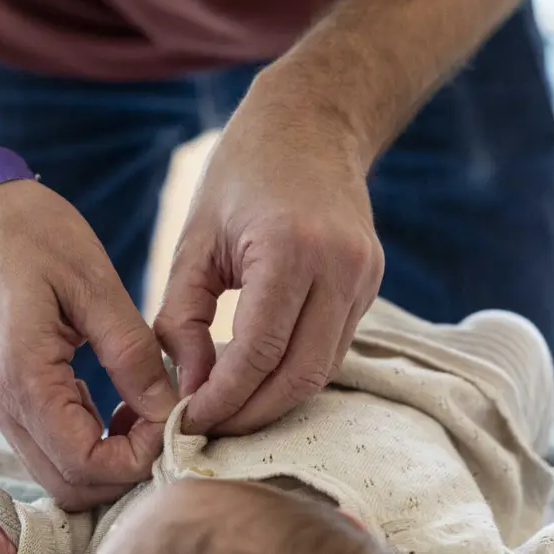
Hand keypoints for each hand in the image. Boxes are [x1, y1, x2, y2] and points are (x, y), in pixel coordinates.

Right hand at [0, 180, 178, 508]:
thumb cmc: (32, 235)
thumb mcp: (94, 283)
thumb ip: (132, 354)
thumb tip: (169, 410)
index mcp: (24, 379)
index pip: (86, 465)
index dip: (138, 459)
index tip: (173, 419)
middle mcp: (3, 406)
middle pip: (72, 486)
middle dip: (127, 471)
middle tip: (164, 423)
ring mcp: (0, 407)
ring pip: (59, 474)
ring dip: (110, 459)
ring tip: (146, 411)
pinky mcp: (6, 399)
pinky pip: (50, 447)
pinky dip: (91, 442)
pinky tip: (120, 404)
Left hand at [154, 77, 383, 435]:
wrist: (313, 123)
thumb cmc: (241, 174)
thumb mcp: (193, 241)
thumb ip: (182, 319)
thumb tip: (188, 388)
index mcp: (291, 248)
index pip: (260, 352)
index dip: (224, 398)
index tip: (189, 420)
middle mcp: (339, 267)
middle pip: (300, 376)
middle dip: (252, 415)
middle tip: (209, 431)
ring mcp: (364, 277)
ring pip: (322, 371)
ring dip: (275, 401)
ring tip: (230, 411)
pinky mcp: (371, 284)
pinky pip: (333, 348)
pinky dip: (295, 372)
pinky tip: (259, 378)